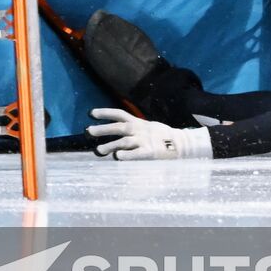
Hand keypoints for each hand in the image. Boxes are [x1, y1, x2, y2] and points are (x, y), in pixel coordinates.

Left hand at [87, 108, 211, 160]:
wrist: (182, 143)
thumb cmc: (160, 136)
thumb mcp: (146, 126)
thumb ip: (131, 126)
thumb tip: (113, 128)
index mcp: (138, 122)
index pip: (119, 114)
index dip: (105, 112)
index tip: (91, 113)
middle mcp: (139, 130)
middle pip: (119, 127)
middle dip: (103, 129)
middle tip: (88, 131)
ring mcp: (145, 141)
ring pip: (125, 142)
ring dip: (111, 145)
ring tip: (98, 150)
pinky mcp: (151, 152)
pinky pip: (137, 154)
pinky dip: (127, 155)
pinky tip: (117, 157)